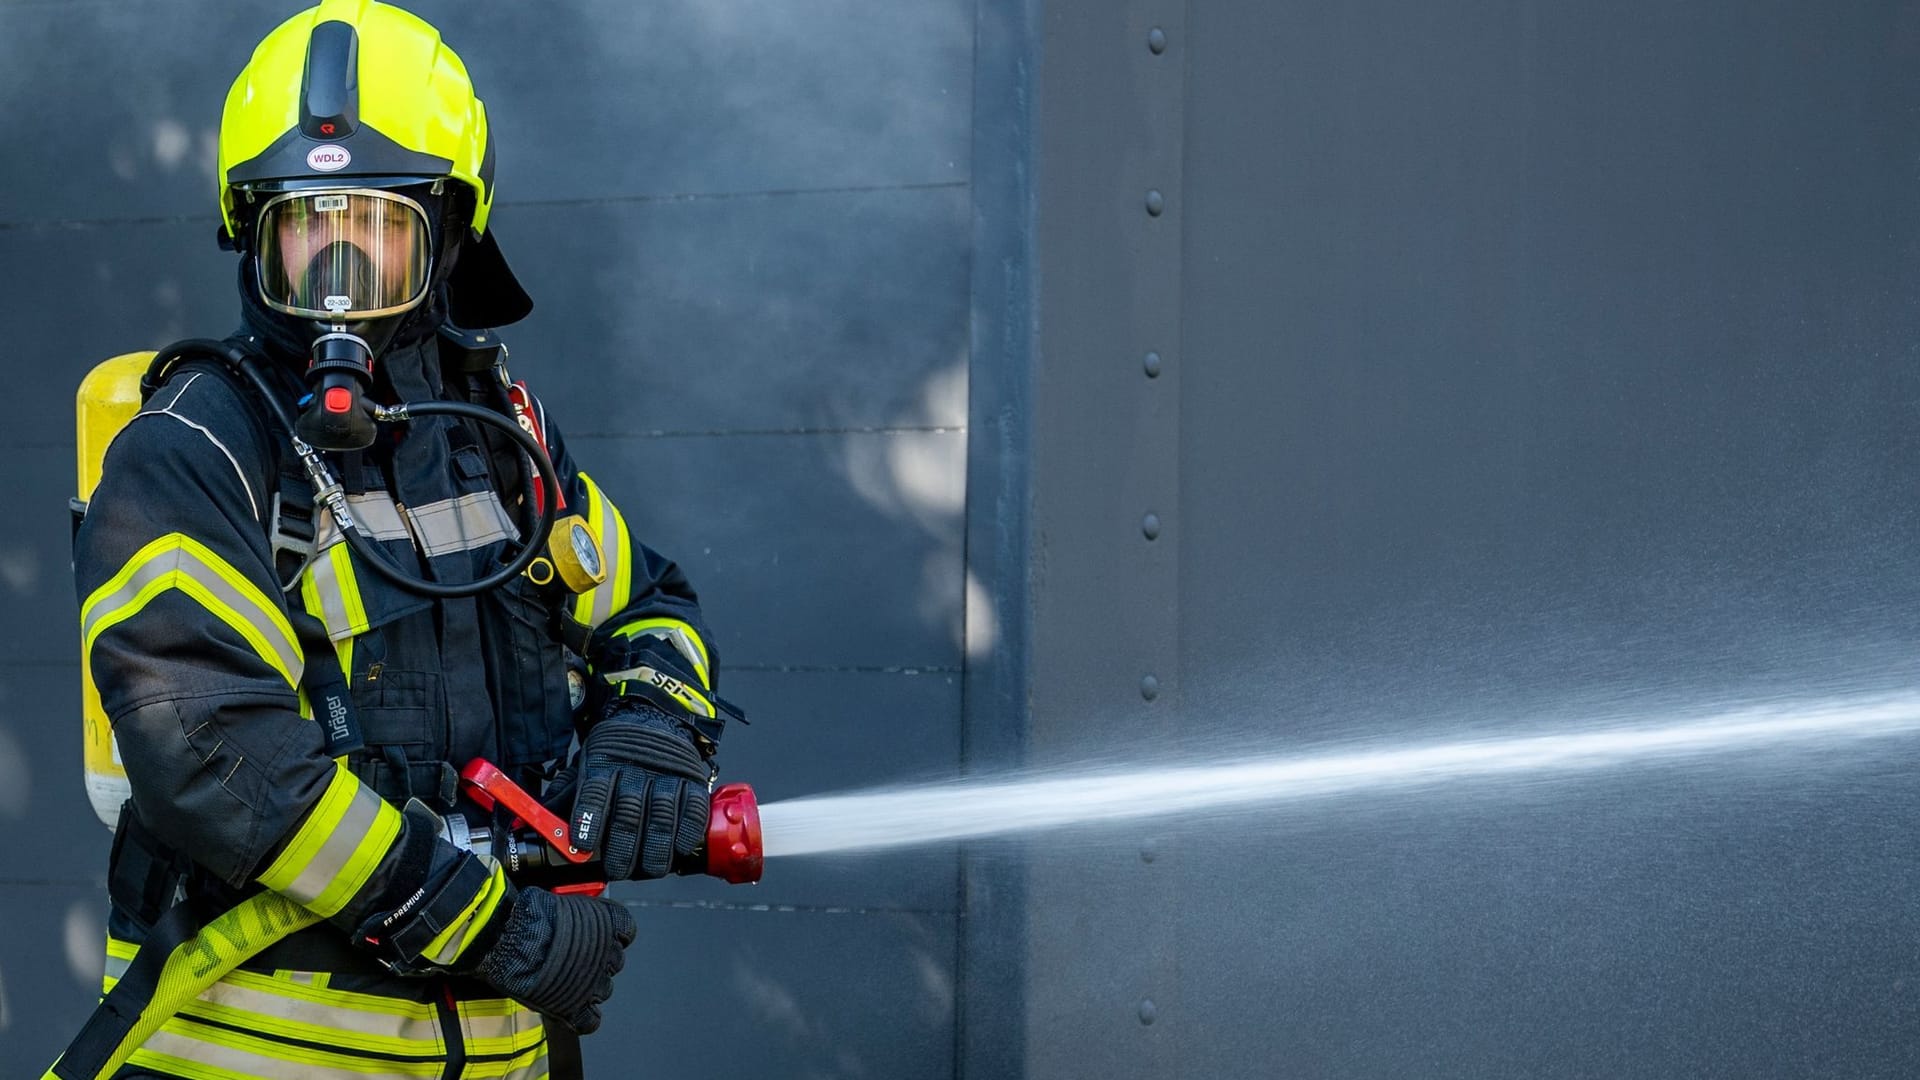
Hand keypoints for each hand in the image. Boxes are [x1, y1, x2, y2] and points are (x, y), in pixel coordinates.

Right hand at [473, 886, 635, 1032]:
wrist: (510, 940)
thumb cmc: (531, 915)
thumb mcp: (559, 902)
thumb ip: (574, 917)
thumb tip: (566, 921)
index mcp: (609, 923)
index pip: (626, 930)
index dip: (610, 934)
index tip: (593, 935)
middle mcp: (609, 954)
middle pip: (614, 961)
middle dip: (596, 961)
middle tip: (571, 959)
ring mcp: (595, 983)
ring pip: (604, 989)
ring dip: (588, 987)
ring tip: (562, 980)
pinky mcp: (577, 1008)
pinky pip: (590, 1020)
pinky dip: (583, 1017)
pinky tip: (570, 1009)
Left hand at [566, 702, 710, 879]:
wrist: (654, 719)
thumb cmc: (615, 753)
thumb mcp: (585, 764)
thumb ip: (564, 795)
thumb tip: (531, 825)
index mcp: (603, 762)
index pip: (594, 792)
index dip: (589, 820)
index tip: (584, 846)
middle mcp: (635, 767)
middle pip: (629, 811)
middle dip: (623, 847)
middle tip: (618, 870)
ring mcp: (666, 773)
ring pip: (662, 814)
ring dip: (656, 847)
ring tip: (649, 869)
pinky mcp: (691, 779)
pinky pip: (692, 808)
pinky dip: (686, 832)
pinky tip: (678, 849)